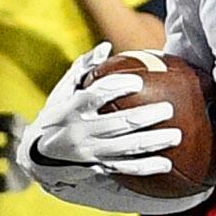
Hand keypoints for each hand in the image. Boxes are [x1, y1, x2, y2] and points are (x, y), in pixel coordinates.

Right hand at [25, 43, 185, 175]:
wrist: (39, 155)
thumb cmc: (56, 114)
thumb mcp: (62, 91)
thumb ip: (84, 68)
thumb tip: (106, 47)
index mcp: (71, 109)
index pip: (96, 95)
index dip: (118, 87)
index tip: (138, 82)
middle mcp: (80, 132)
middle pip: (118, 124)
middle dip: (146, 117)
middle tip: (169, 109)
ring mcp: (90, 152)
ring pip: (126, 148)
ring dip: (153, 142)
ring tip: (177, 135)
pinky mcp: (97, 167)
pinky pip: (126, 168)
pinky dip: (147, 166)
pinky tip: (167, 163)